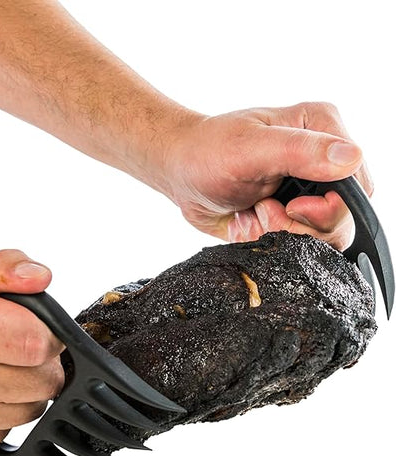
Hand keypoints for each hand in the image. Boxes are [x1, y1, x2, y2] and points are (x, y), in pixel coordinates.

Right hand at [0, 250, 64, 455]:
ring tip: (4, 369)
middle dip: (44, 365)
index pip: (35, 343)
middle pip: (41, 383)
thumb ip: (6, 266)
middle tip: (24, 351)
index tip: (43, 332)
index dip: (51, 337)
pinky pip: (3, 433)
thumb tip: (41, 278)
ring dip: (26, 391)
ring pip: (28, 412)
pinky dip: (3, 414)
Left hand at [163, 102, 372, 249]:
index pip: (355, 185)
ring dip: (282, 233)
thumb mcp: (250, 147)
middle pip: (341, 218)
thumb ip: (299, 151)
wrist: (181, 172)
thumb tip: (350, 158)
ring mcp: (304, 192)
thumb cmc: (207, 151)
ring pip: (319, 237)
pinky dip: (271, 240)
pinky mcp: (289, 214)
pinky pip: (295, 243)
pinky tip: (250, 220)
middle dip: (300, 226)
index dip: (329, 208)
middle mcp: (320, 162)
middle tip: (264, 210)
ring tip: (254, 212)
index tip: (292, 208)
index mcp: (322, 131)